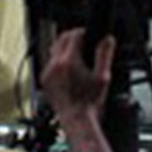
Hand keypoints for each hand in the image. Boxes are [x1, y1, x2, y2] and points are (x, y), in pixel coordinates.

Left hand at [40, 28, 114, 151]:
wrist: (76, 119)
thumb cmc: (89, 102)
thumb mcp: (102, 77)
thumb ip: (104, 55)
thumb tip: (107, 39)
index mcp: (68, 61)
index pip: (73, 35)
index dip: (82, 32)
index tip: (88, 34)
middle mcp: (54, 64)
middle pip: (61, 38)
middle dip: (72, 36)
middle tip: (83, 41)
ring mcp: (47, 72)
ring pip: (53, 49)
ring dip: (64, 47)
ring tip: (76, 54)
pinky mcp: (44, 80)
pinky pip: (49, 62)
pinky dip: (57, 60)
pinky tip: (67, 68)